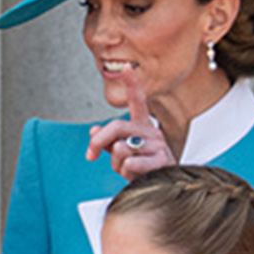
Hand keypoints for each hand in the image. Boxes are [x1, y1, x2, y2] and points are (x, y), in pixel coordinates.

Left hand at [85, 65, 175, 179]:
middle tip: (90, 155)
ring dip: (115, 164)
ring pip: (120, 149)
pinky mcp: (160, 160)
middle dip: (98, 142)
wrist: (163, 185)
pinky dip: (125, 172)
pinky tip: (135, 175)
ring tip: (126, 168)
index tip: (126, 67)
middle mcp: (151, 130)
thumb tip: (92, 131)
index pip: (138, 101)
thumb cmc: (142, 166)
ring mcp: (157, 145)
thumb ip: (108, 141)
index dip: (132, 84)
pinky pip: (130, 163)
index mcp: (142, 125)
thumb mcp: (123, 151)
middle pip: (116, 126)